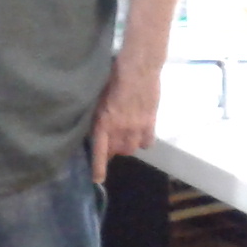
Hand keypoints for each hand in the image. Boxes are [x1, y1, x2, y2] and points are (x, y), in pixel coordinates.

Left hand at [89, 51, 160, 180]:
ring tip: (125, 137)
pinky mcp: (150, 122)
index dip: (99, 168)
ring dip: (127, 145)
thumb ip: (97, 114)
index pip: (100, 152)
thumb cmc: (114, 75)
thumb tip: (95, 126)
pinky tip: (141, 134)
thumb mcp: (99, 96)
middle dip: (112, 150)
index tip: (97, 179)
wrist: (139, 67)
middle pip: (117, 151)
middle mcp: (120, 129)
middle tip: (110, 143)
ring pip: (132, 148)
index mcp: (103, 122)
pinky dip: (143, 141)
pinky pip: (147, 142)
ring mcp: (137, 128)